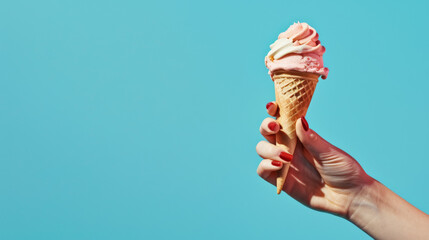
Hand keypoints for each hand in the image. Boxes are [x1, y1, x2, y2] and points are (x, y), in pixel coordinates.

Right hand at [256, 102, 372, 216]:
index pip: (282, 120)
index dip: (273, 111)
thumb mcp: (330, 153)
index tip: (273, 106)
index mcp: (301, 136)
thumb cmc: (344, 171)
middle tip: (276, 128)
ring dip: (268, 149)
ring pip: (262, 149)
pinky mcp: (281, 181)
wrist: (350, 197)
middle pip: (266, 132)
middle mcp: (289, 147)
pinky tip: (279, 166)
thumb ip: (311, 139)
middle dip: (266, 127)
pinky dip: (265, 166)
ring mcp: (283, 164)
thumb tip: (299, 119)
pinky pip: (262, 171)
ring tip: (286, 156)